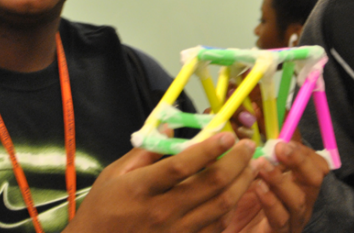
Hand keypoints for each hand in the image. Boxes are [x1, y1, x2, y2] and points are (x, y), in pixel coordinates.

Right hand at [67, 132, 257, 232]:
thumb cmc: (103, 208)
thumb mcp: (115, 174)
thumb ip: (145, 151)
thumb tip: (170, 129)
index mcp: (142, 188)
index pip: (181, 166)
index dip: (208, 149)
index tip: (227, 135)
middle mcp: (162, 211)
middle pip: (210, 185)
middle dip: (236, 162)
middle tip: (248, 146)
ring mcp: (175, 232)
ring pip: (220, 207)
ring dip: (241, 184)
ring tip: (250, 166)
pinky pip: (215, 227)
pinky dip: (231, 208)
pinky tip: (237, 193)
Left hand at [223, 141, 328, 232]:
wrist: (224, 228)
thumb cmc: (239, 199)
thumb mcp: (249, 170)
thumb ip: (255, 146)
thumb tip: (252, 114)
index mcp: (296, 182)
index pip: (316, 164)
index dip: (303, 150)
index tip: (283, 139)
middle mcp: (299, 200)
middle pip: (314, 179)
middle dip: (299, 160)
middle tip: (280, 148)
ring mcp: (291, 219)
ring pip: (298, 200)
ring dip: (280, 180)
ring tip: (262, 166)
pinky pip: (280, 218)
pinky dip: (271, 201)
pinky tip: (258, 188)